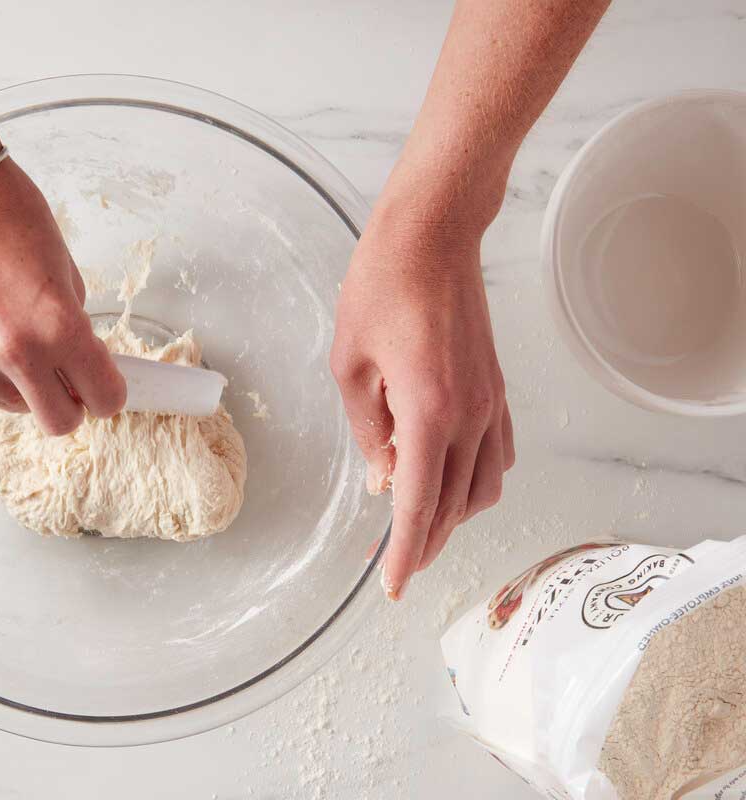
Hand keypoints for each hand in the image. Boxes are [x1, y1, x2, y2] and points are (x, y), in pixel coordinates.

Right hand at [0, 159, 126, 434]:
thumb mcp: (63, 267)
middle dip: (69, 403)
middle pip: (59, 422)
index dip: (108, 392)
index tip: (103, 384)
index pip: (104, 398)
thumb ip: (72, 321)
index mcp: (58, 326)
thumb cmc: (7, 212)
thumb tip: (77, 358)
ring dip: (21, 387)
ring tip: (14, 344)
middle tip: (66, 379)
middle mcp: (13, 350)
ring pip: (10, 407)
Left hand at [331, 204, 514, 599]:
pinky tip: (450, 483)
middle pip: (453, 506)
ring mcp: (491, 403)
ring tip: (419, 529)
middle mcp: (471, 416)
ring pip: (482, 488)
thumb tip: (385, 479)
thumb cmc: (380, 290)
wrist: (432, 239)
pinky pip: (497, 455)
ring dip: (452, 517)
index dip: (406, 553)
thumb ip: (369, 430)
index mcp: (429, 413)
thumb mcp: (350, 365)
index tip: (394, 588)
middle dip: (425, 543)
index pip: (418, 504)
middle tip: (398, 568)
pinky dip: (474, 483)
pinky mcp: (498, 389)